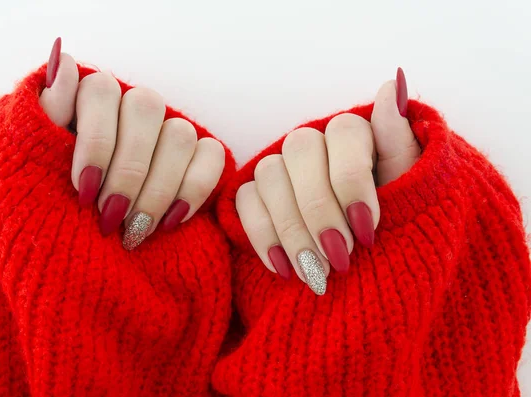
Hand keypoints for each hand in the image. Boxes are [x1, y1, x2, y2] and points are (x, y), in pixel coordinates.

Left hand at [38, 38, 224, 249]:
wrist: (87, 231)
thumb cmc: (59, 191)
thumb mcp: (41, 156)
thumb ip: (49, 111)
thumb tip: (65, 60)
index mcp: (95, 98)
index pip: (102, 92)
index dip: (95, 142)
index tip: (84, 190)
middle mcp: (136, 105)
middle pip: (144, 110)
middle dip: (127, 171)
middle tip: (110, 217)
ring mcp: (172, 127)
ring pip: (179, 135)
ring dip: (158, 188)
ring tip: (135, 229)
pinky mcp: (202, 152)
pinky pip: (211, 155)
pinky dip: (193, 190)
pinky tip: (169, 222)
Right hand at [236, 68, 419, 294]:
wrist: (370, 255)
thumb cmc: (396, 216)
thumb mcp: (411, 185)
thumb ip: (399, 139)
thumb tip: (393, 82)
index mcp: (352, 133)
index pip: (343, 135)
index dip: (352, 181)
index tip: (369, 229)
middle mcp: (312, 142)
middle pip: (300, 154)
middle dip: (319, 210)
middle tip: (340, 258)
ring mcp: (280, 166)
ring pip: (270, 177)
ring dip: (291, 229)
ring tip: (315, 274)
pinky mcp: (255, 192)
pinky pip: (246, 201)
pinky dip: (263, 236)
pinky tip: (284, 268)